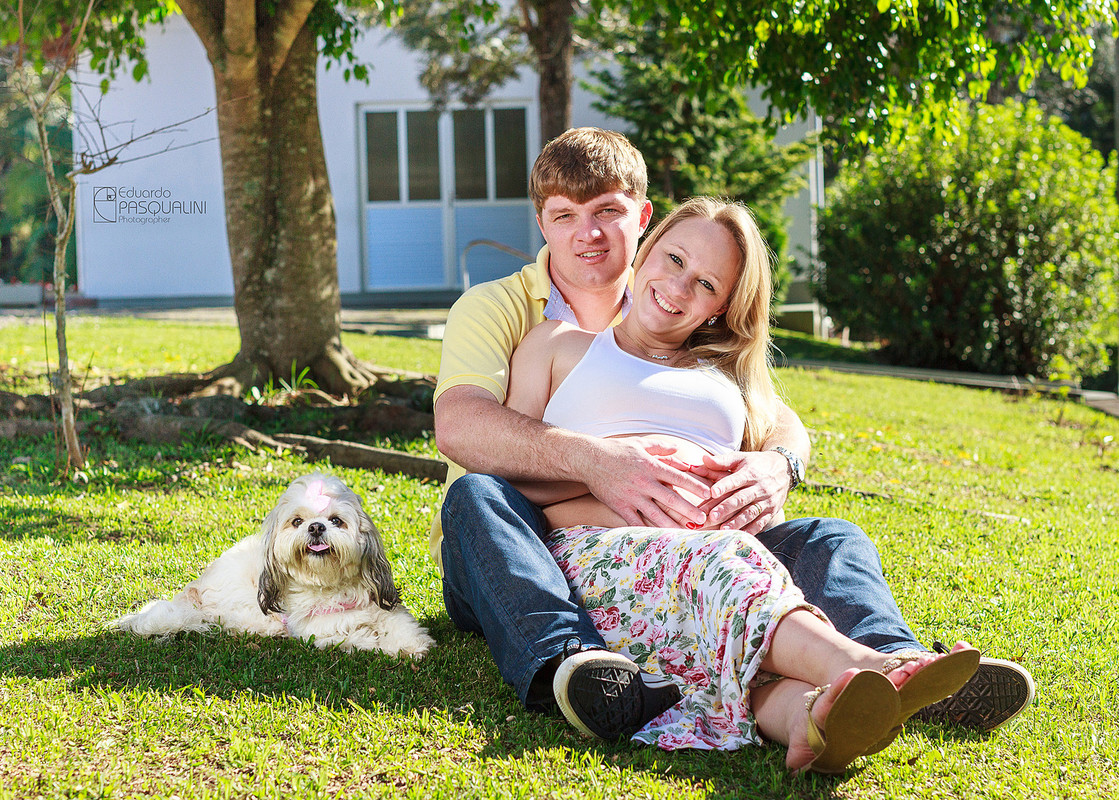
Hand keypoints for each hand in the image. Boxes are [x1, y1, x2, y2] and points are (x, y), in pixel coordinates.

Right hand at [580, 437, 711, 527]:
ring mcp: (631, 495)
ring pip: (655, 514)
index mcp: (650, 466)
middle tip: (703, 519)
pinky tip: (657, 538)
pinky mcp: (619, 505)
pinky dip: (646, 530)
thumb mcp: (640, 444)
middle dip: (688, 509)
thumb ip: (661, 447)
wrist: (589, 459)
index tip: (709, 493)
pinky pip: (635, 521)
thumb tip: (679, 449)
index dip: (694, 486)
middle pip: (670, 498)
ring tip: (685, 532)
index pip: (677, 477)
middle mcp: (643, 482)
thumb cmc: (616, 450)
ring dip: (671, 524)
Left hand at [688, 450, 790, 532]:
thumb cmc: (756, 464)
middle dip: (726, 508)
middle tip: (712, 516)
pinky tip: (739, 537)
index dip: (724, 486)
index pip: (735, 480)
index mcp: (749, 473)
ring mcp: (766, 501)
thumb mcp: (741, 458)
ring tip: (723, 530)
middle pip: (741, 499)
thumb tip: (703, 458)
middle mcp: (759, 487)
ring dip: (736, 522)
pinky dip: (750, 531)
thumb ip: (722, 461)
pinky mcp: (771, 512)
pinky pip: (760, 523)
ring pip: (750, 513)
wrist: (784, 469)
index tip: (712, 492)